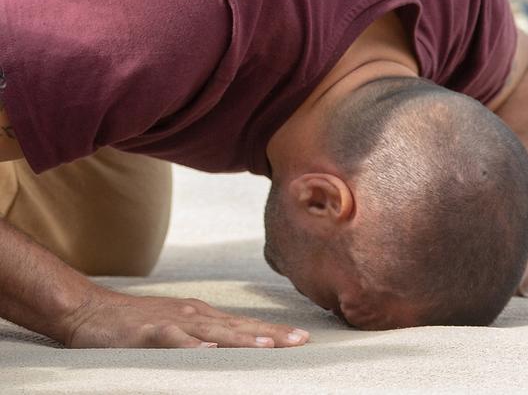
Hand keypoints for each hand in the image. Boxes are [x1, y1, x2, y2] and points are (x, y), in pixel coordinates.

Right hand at [63, 289, 309, 347]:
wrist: (91, 311)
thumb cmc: (136, 322)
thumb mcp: (177, 324)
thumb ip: (203, 335)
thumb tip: (231, 345)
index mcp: (203, 315)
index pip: (245, 324)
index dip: (273, 331)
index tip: (301, 338)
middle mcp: (194, 315)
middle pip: (239, 327)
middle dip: (272, 335)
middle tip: (301, 342)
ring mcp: (173, 322)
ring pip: (214, 332)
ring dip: (243, 338)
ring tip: (270, 345)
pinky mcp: (149, 332)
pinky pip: (173, 340)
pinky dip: (192, 345)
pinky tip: (209, 350)